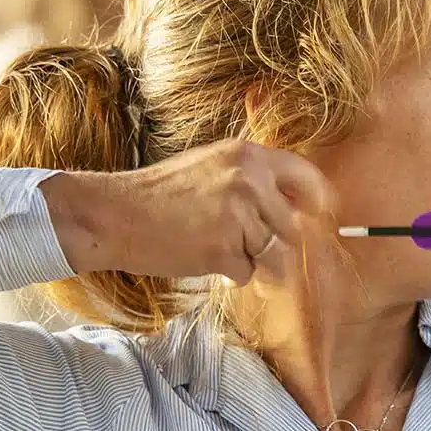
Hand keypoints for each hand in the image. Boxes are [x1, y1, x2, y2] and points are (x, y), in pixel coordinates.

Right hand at [44, 140, 332, 283]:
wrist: (110, 214)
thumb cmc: (160, 195)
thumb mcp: (211, 166)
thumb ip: (255, 180)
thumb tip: (303, 207)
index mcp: (249, 156)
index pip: (308, 178)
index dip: (318, 203)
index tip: (319, 219)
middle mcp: (250, 181)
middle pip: (292, 229)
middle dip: (269, 242)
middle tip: (231, 238)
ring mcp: (239, 216)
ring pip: (272, 255)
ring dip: (248, 258)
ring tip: (210, 243)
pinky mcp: (225, 249)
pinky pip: (248, 274)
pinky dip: (227, 274)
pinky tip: (199, 256)